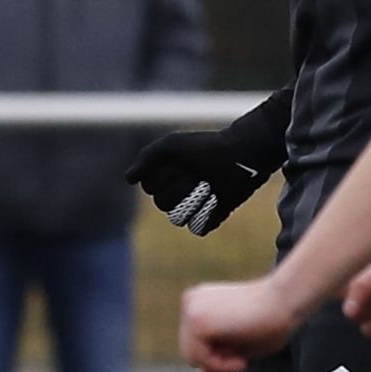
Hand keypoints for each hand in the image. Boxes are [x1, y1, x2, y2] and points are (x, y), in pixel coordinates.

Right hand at [129, 126, 271, 234]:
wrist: (241, 154)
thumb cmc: (206, 147)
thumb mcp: (172, 144)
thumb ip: (146, 157)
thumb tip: (129, 179)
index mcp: (164, 178)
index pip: (149, 188)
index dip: (164, 175)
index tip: (182, 163)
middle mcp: (176, 194)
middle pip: (162, 204)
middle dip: (181, 186)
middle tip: (198, 173)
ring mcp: (194, 208)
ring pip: (177, 218)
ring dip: (194, 200)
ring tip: (209, 186)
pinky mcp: (211, 219)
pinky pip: (198, 227)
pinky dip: (207, 214)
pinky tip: (217, 199)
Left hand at [178, 275, 297, 371]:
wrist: (285, 302)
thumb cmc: (270, 322)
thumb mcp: (241, 346)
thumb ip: (220, 360)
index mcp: (198, 302)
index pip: (195, 346)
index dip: (219, 355)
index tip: (242, 346)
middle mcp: (190, 301)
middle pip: (189, 352)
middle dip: (217, 360)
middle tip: (243, 352)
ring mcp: (191, 308)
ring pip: (191, 357)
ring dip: (219, 363)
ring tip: (241, 351)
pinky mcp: (196, 319)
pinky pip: (197, 359)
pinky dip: (219, 364)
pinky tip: (240, 355)